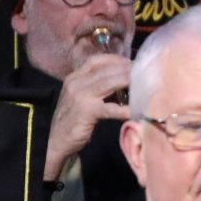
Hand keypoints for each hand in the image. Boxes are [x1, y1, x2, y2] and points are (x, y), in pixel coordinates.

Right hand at [43, 53, 132, 182]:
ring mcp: (80, 96)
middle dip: (128, 70)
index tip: (132, 63)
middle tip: (144, 73)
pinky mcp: (86, 112)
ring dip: (129, 82)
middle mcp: (76, 82)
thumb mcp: (81, 97)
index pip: (98, 60)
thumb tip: (122, 80)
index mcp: (74, 76)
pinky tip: (136, 111)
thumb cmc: (73, 119)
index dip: (117, 60)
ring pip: (109, 83)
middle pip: (107, 69)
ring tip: (144, 85)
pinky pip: (110, 108)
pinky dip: (124, 109)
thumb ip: (96, 87)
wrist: (55, 140)